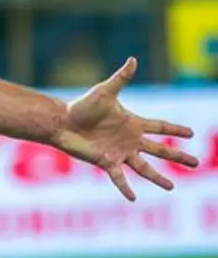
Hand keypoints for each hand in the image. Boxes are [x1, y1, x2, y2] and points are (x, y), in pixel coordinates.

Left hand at [52, 57, 199, 200]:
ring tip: (171, 187)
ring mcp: (119, 152)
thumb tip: (133, 59)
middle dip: (178, 156)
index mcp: (132, 123)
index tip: (191, 133)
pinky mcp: (106, 162)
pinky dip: (125, 187)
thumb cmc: (81, 106)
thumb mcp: (105, 92)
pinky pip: (119, 177)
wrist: (62, 121)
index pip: (160, 126)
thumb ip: (121, 78)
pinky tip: (133, 198)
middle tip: (196, 163)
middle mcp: (130, 140)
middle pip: (160, 149)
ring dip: (158, 177)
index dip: (176, 129)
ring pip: (144, 167)